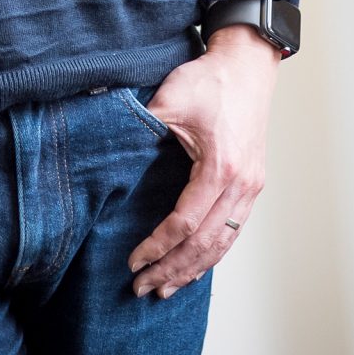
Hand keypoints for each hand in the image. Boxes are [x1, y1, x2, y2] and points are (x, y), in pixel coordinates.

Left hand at [128, 26, 279, 297]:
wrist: (248, 66)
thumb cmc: (211, 80)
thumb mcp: (171, 99)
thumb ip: (140, 125)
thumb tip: (101, 141)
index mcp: (220, 167)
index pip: (185, 223)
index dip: (157, 247)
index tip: (133, 262)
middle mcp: (241, 184)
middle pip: (205, 244)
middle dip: (172, 270)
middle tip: (142, 288)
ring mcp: (251, 187)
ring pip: (223, 243)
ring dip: (194, 269)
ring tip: (166, 288)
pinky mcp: (252, 185)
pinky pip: (233, 231)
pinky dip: (212, 254)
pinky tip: (195, 266)